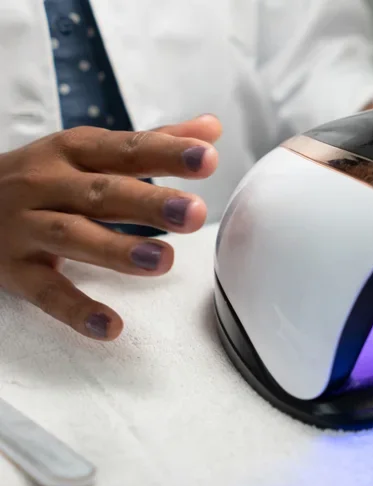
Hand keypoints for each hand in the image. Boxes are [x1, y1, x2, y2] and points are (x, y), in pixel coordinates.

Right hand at [0, 115, 220, 340]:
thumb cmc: (45, 178)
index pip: (126, 149)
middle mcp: (46, 185)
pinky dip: (77, 310)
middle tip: (195, 213)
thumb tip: (210, 128)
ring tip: (164, 261)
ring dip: (118, 250)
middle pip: (103, 194)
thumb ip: (152, 143)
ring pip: (74, 237)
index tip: (208, 157)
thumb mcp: (89, 153)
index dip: (167, 152)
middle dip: (150, 203)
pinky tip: (111, 326)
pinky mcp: (14, 270)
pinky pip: (47, 292)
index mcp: (73, 152)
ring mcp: (26, 228)